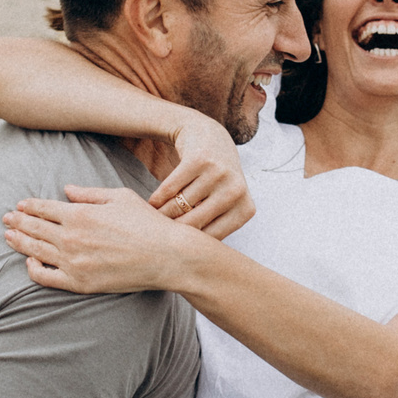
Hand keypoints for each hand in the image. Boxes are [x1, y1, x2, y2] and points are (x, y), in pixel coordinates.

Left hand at [5, 186, 203, 293]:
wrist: (167, 256)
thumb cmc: (147, 223)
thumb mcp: (119, 197)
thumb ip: (89, 193)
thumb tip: (66, 189)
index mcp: (80, 213)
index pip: (43, 208)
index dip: (28, 206)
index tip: (20, 205)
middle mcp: (71, 237)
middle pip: (33, 228)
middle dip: (17, 221)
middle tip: (6, 219)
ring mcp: (73, 262)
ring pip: (35, 250)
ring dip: (18, 241)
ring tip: (8, 236)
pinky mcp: (79, 283)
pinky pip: (45, 276)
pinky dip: (33, 268)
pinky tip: (30, 261)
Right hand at [146, 114, 253, 237]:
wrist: (209, 136)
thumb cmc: (215, 180)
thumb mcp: (223, 205)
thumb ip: (212, 229)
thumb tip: (188, 261)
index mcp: (245, 209)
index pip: (212, 240)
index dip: (188, 245)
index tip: (172, 248)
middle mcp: (236, 190)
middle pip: (194, 224)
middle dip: (171, 232)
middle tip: (156, 236)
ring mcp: (219, 173)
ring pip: (179, 207)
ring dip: (160, 216)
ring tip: (152, 220)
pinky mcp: (199, 159)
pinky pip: (169, 189)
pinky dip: (156, 199)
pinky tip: (151, 203)